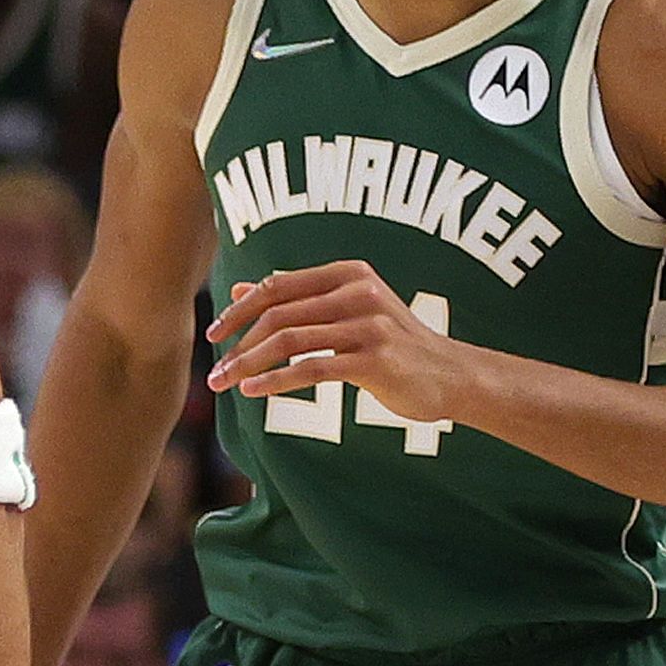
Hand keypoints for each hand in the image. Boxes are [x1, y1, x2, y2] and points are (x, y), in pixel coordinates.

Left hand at [203, 261, 477, 424]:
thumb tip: (240, 290)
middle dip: (238, 344)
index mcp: (347, 273)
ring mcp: (369, 324)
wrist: (452, 375)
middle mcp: (357, 291)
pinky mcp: (376, 359)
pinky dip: (277, 381)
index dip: (239, 310)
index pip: (277, 286)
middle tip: (214, 373)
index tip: (214, 335)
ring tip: (225, 384)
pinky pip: (313, 368)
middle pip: (278, 314)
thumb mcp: (347, 310)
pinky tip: (254, 392)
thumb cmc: (393, 343)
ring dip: (249, 365)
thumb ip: (298, 298)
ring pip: (290, 341)